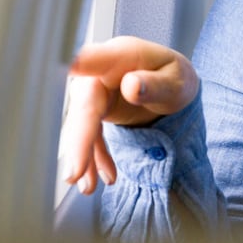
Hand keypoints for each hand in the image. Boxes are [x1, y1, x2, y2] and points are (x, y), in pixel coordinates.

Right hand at [61, 36, 198, 194]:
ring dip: (83, 156)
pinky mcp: (95, 111)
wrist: (172, 85)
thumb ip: (156, 84)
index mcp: (121, 56)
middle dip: (79, 139)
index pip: (95, 61)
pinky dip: (96, 158)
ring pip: (82, 124)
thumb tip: (131, 86)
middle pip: (84, 104)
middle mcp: (100, 72)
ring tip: (87, 186)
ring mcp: (95, 93)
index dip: (78, 66)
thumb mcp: (177, 81)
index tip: (65, 70)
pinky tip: (106, 177)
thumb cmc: (174, 77)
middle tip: (75, 171)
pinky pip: (91, 136)